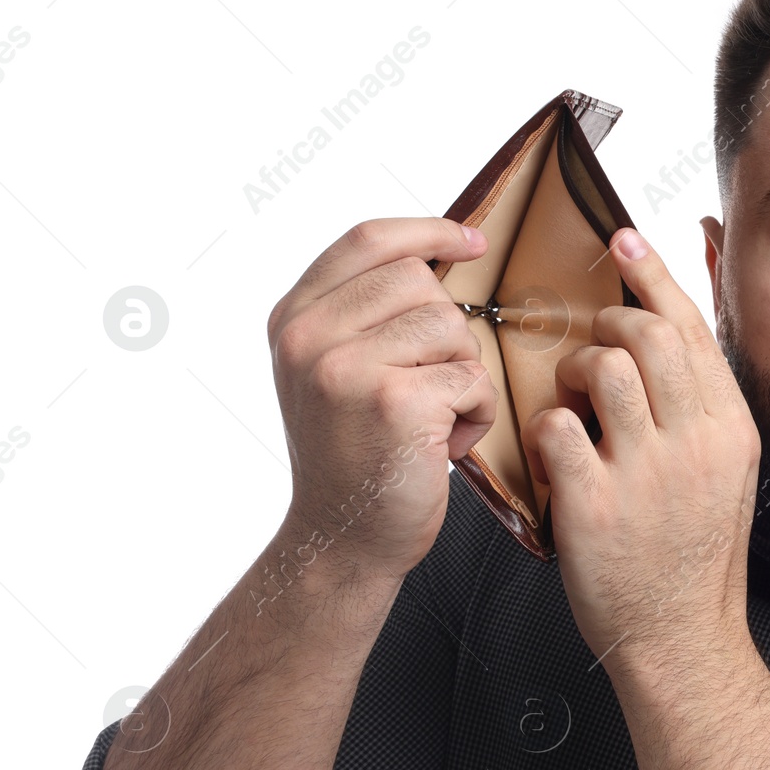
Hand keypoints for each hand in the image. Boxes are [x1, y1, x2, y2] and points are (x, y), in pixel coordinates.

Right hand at [267, 218, 497, 577]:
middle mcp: (309, 337)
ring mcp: (346, 368)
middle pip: (419, 281)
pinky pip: (472, 377)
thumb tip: (436, 254)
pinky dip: (476, 413)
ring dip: (464, 375)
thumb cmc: (355, 457)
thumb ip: (362, 313)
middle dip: (448, 332)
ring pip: (452, 328)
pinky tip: (444, 444)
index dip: (427, 230)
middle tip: (432, 384)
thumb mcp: (333, 372)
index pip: (367, 240)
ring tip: (434, 418)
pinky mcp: (394, 402)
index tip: (472, 241)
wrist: (343, 538)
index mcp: (293, 319)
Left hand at [522, 227, 761, 673]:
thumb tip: (675, 335)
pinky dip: (544, 429)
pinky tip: (552, 453)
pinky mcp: (596, 503)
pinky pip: (555, 426)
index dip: (652, 273)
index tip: (623, 238)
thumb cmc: (694, 553)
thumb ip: (701, 407)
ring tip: (571, 401)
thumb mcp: (724, 472)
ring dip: (572, 371)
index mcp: (728, 428)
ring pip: (600, 366)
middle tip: (590, 343)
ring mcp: (647, 472)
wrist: (680, 636)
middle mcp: (695, 441)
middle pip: (644, 333)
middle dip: (605, 322)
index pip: (690, 327)